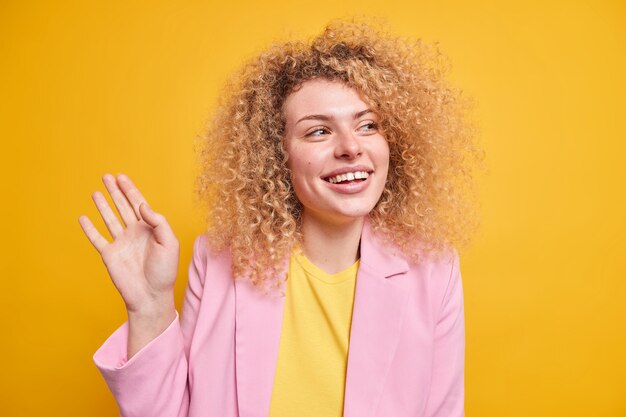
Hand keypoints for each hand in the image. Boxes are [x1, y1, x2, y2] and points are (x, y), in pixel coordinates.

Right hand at [79, 173, 178, 317]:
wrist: (151, 296)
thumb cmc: (164, 272)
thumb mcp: (169, 243)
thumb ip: (158, 222)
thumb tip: (142, 205)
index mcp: (150, 229)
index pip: (138, 204)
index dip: (130, 190)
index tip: (122, 177)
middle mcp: (134, 233)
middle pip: (123, 207)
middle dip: (115, 191)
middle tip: (107, 176)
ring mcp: (121, 243)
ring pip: (109, 218)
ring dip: (103, 205)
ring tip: (96, 191)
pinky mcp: (109, 255)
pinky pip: (97, 239)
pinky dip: (89, 229)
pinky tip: (83, 218)